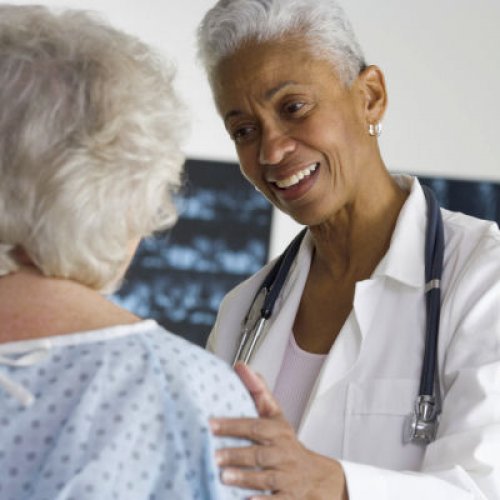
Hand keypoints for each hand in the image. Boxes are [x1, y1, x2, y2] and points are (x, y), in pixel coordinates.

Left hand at [210, 362, 347, 498]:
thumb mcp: (276, 416)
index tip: (211, 425)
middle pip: (260, 454)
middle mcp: (283, 454)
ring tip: (223, 477)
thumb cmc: (287, 444)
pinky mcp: (289, 499)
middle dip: (237, 454)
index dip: (233, 425)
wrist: (319, 478)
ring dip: (245, 478)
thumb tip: (240, 366)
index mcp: (278, 432)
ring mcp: (287, 478)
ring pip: (266, 478)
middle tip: (214, 455)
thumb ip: (258, 391)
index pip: (256, 426)